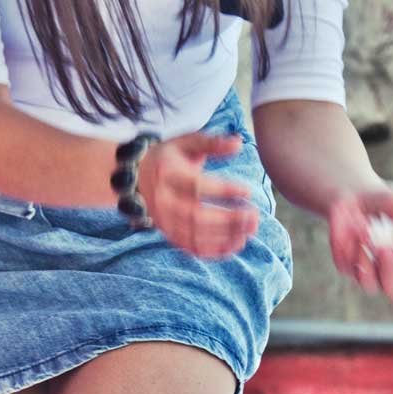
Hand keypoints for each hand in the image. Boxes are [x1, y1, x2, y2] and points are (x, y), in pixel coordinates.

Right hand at [136, 131, 259, 258]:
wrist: (139, 175)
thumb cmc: (171, 157)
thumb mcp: (188, 142)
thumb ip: (213, 143)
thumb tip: (239, 143)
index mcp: (167, 175)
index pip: (196, 186)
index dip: (223, 191)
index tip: (248, 192)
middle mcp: (163, 201)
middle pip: (196, 216)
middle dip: (228, 220)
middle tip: (254, 216)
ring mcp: (164, 221)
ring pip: (195, 236)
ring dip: (225, 237)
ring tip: (249, 231)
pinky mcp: (169, 234)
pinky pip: (192, 248)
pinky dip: (214, 251)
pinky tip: (236, 244)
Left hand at [328, 182, 392, 304]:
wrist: (357, 199)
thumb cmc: (389, 203)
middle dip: (391, 271)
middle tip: (385, 246)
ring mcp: (370, 275)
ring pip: (371, 286)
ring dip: (368, 261)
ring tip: (366, 232)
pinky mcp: (348, 268)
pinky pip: (349, 269)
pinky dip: (350, 249)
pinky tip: (353, 229)